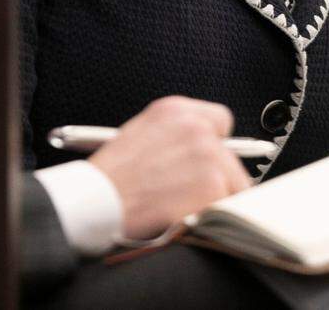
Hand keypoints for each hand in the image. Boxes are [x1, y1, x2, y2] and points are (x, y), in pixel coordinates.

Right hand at [89, 95, 252, 238]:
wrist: (95, 202)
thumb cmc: (110, 177)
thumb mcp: (139, 134)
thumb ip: (173, 135)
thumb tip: (198, 150)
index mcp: (175, 110)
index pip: (220, 120)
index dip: (215, 144)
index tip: (206, 162)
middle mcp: (195, 127)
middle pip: (230, 157)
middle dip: (216, 178)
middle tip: (190, 196)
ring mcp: (207, 155)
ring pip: (233, 183)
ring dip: (214, 199)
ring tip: (183, 209)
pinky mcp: (212, 186)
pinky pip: (226, 206)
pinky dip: (210, 217)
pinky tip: (184, 218)